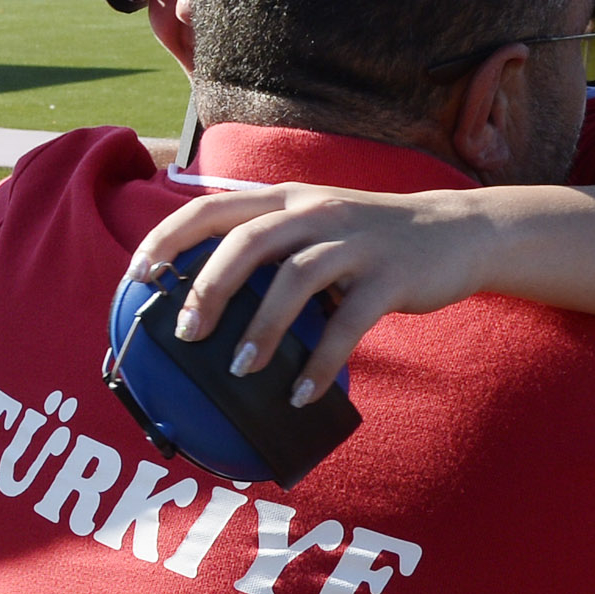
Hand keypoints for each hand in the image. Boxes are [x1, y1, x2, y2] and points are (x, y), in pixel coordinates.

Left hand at [124, 182, 497, 405]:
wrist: (456, 232)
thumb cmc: (368, 242)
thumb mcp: (315, 227)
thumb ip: (268, 250)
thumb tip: (203, 304)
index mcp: (286, 199)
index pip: (214, 207)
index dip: (169, 236)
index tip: (138, 272)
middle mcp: (316, 210)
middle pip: (248, 240)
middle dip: (209, 286)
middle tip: (187, 333)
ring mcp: (355, 241)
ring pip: (295, 278)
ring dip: (262, 328)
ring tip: (239, 369)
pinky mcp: (391, 275)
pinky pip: (349, 323)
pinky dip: (321, 362)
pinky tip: (300, 394)